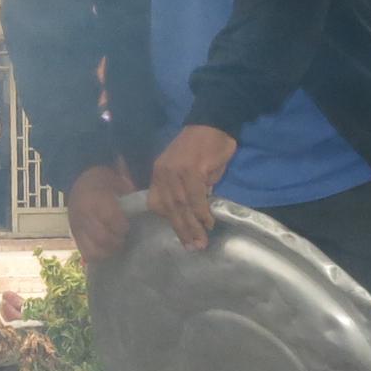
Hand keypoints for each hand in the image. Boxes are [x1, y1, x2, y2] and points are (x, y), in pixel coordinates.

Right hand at [65, 164, 135, 268]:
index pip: (109, 218)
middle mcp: (83, 215)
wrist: (79, 183)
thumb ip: (129, 195)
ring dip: (109, 250)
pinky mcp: (75, 237)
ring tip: (116, 244)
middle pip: (102, 238)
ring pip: (93, 250)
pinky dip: (99, 255)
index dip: (122, 226)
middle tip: (124, 237)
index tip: (128, 226)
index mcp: (94, 198)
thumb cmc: (103, 182)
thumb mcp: (117, 181)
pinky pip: (87, 254)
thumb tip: (144, 208)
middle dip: (117, 241)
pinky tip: (107, 248)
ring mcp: (77, 228)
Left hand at [145, 124, 238, 252]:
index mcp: (158, 173)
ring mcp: (175, 171)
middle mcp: (163, 173)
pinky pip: (196, 196)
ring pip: (181, 205)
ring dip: (193, 226)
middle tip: (193, 247)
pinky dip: (203, 211)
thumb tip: (194, 213)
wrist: (213, 122)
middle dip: (182, 230)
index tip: (181, 235)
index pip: (157, 203)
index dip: (169, 221)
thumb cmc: (204, 148)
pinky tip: (209, 222)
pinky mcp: (191, 169)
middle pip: (170, 207)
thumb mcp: (188, 170)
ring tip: (202, 241)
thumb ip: (187, 191)